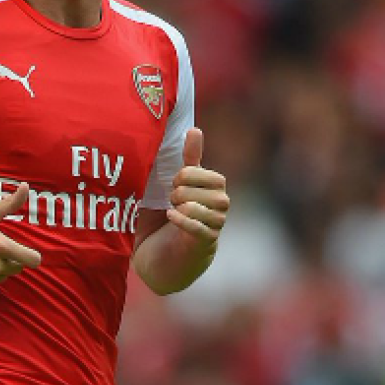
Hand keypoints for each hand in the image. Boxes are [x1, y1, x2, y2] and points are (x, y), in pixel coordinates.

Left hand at [166, 128, 228, 247]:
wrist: (163, 255)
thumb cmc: (172, 214)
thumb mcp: (179, 184)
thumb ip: (190, 159)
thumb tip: (196, 129)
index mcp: (216, 185)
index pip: (197, 172)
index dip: (181, 177)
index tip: (174, 185)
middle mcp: (222, 203)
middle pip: (195, 189)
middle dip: (177, 193)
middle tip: (172, 201)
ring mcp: (217, 224)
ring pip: (196, 207)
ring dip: (178, 208)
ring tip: (173, 211)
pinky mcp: (206, 243)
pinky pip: (196, 227)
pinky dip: (180, 220)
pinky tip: (171, 217)